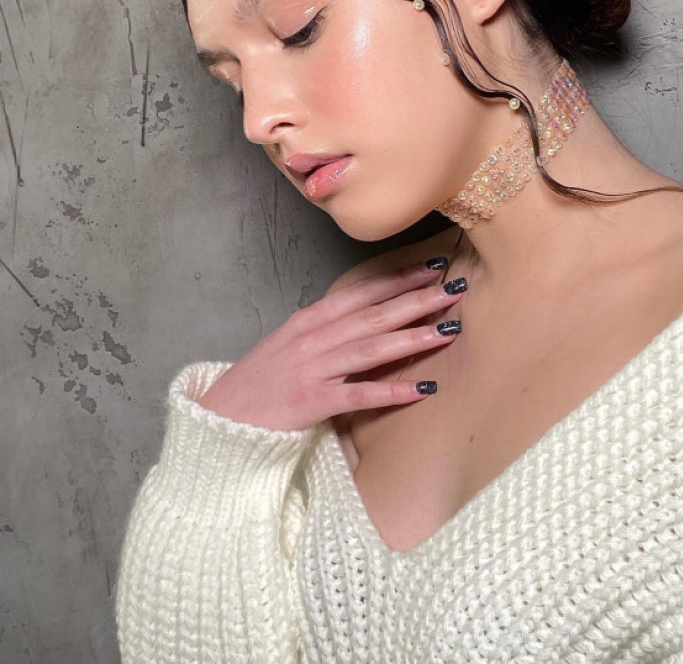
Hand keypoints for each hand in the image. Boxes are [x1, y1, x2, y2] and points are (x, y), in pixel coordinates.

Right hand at [197, 261, 466, 429]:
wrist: (224, 418)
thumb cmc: (260, 381)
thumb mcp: (290, 342)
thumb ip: (325, 328)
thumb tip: (363, 316)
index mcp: (310, 320)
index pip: (362, 293)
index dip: (398, 279)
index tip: (432, 268)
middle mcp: (314, 338)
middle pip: (374, 315)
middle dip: (417, 300)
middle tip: (454, 288)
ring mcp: (314, 369)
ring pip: (372, 348)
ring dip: (413, 337)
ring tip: (449, 329)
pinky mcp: (314, 402)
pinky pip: (361, 395)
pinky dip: (393, 392)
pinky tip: (423, 388)